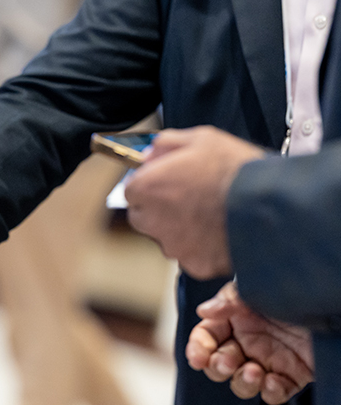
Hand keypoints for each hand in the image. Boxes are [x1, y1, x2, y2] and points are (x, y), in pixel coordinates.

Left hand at [125, 126, 265, 278]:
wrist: (271, 205)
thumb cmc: (236, 169)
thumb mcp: (201, 138)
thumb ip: (167, 144)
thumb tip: (151, 152)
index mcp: (146, 188)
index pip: (132, 190)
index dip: (152, 184)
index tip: (169, 181)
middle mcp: (152, 221)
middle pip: (144, 217)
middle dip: (160, 209)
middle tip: (191, 198)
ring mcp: (173, 246)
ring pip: (168, 239)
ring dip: (181, 229)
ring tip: (212, 215)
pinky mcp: (194, 265)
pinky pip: (193, 256)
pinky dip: (203, 248)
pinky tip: (223, 233)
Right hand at [186, 281, 312, 404]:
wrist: (336, 305)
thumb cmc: (298, 290)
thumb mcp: (258, 289)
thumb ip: (230, 299)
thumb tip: (204, 311)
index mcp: (237, 318)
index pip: (206, 336)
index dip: (198, 348)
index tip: (198, 358)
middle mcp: (250, 340)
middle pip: (219, 364)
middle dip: (219, 367)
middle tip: (229, 362)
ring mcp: (270, 360)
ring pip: (243, 383)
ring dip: (242, 383)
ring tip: (254, 373)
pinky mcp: (293, 375)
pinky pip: (275, 393)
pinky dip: (270, 392)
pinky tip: (273, 381)